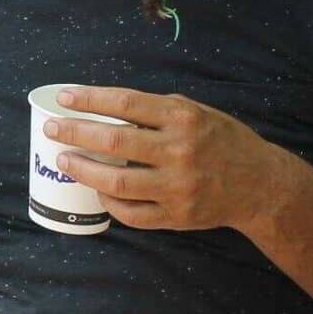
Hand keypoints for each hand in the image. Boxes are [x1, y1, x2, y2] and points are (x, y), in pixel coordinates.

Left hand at [46, 86, 293, 233]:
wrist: (260, 184)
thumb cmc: (222, 141)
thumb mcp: (197, 112)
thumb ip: (157, 111)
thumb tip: (106, 108)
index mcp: (183, 118)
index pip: (125, 104)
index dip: (89, 99)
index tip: (64, 97)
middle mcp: (179, 151)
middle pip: (113, 142)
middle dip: (75, 133)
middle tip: (52, 129)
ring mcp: (177, 186)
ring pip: (117, 182)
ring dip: (83, 170)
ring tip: (64, 160)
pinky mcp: (177, 215)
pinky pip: (133, 213)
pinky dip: (110, 202)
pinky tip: (98, 191)